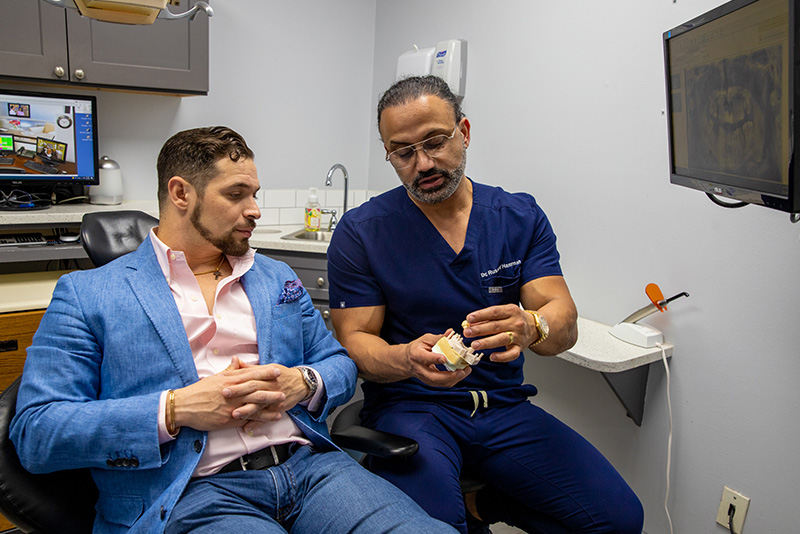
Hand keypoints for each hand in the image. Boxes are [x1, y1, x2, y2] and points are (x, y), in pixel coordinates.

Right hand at [172, 357, 290, 432]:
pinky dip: (261, 418)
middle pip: (255, 388)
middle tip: (284, 384)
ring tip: (282, 401)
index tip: (276, 370)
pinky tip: (271, 418)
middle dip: (271, 386)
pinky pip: (248, 418)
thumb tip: (237, 360)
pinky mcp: (229, 420)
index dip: (264, 373)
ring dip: (269, 402)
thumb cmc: (198, 392)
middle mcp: (231, 393)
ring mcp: (231, 407)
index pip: (250, 375)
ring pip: (254, 403)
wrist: (183, 407)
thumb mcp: (214, 378)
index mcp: (228, 381)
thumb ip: (229, 371)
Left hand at [221, 359, 309, 432]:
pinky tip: (247, 428)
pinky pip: (266, 416)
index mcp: (265, 374)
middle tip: (225, 394)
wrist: (301, 383)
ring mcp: (274, 398)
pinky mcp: (278, 408)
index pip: (248, 375)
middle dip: (239, 391)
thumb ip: (249, 368)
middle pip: (253, 388)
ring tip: (235, 414)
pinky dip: (257, 423)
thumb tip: (235, 361)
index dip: (235, 377)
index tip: (222, 380)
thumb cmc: (280, 375)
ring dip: (247, 410)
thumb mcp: (267, 368)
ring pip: (259, 404)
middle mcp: (269, 385)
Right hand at [403, 333, 470, 387]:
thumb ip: (438, 338)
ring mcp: (425, 377)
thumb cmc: (417, 348)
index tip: (445, 358)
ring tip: (465, 371)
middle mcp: (420, 369)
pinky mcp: (430, 382)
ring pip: (440, 383)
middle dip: (449, 376)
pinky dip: (453, 380)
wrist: (407, 361)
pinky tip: (461, 373)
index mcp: (417, 355)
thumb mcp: (425, 339)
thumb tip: (451, 333)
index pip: (425, 358)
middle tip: (461, 371)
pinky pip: (443, 384)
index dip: (435, 359)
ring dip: (454, 379)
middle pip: (434, 377)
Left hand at [462, 304, 536, 362]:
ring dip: (487, 342)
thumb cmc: (515, 319)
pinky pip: (512, 354)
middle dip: (479, 330)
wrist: (535, 327)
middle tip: (467, 333)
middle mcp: (516, 323)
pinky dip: (502, 357)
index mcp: (511, 311)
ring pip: (502, 339)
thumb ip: (488, 317)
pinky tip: (492, 357)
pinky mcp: (520, 348)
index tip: (469, 318)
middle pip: (495, 326)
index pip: (494, 312)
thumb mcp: (505, 312)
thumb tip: (470, 323)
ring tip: (474, 344)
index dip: (481, 315)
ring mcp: (519, 336)